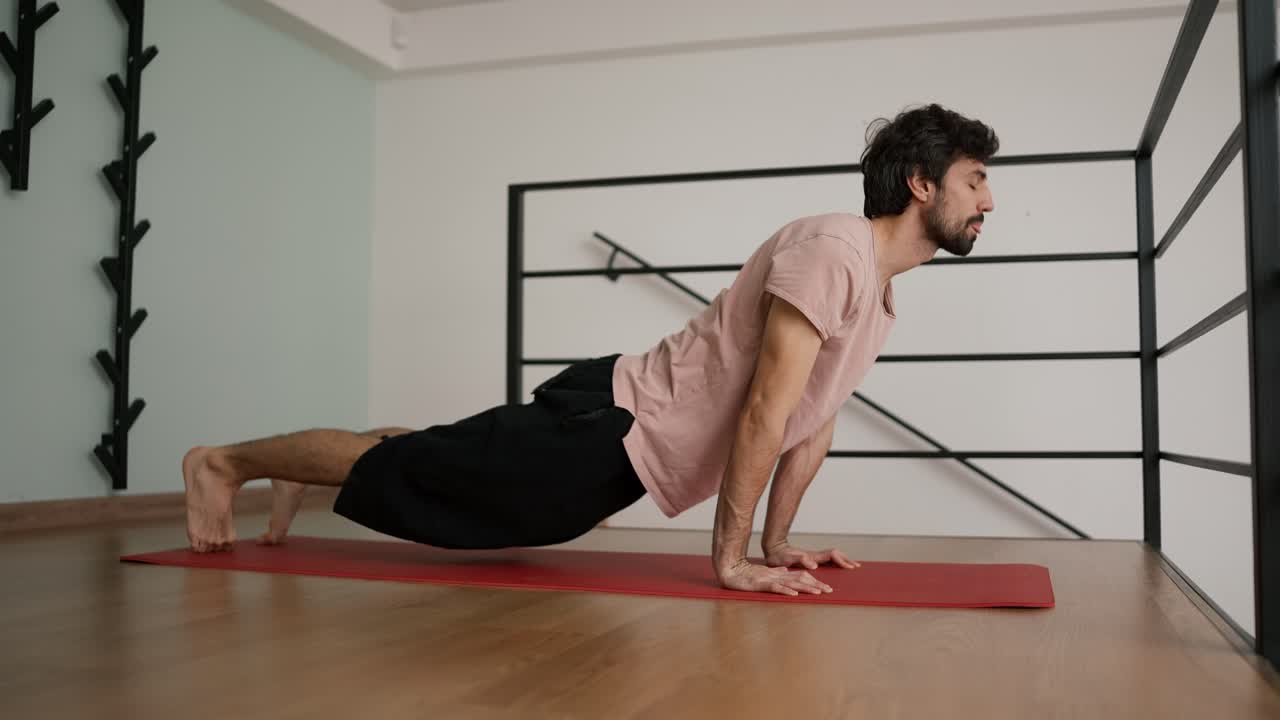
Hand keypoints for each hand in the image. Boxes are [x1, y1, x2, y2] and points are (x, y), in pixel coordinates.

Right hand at [717, 559, 832, 595]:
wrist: (728, 569)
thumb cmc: (744, 573)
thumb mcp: (763, 573)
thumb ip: (776, 573)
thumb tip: (787, 572)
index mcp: (778, 574)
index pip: (799, 576)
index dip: (813, 581)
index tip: (825, 587)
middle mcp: (776, 575)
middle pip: (799, 579)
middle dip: (815, 585)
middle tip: (829, 591)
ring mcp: (768, 579)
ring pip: (790, 583)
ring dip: (805, 588)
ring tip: (818, 592)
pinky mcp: (759, 584)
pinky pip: (774, 588)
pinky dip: (785, 591)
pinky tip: (794, 595)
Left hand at [763, 541, 860, 570]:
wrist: (773, 549)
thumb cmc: (780, 556)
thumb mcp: (789, 559)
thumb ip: (802, 560)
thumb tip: (814, 565)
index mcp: (813, 556)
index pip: (832, 556)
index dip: (842, 561)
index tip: (850, 567)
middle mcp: (815, 555)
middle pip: (836, 554)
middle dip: (846, 560)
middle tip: (857, 567)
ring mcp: (813, 557)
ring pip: (832, 556)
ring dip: (843, 560)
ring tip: (852, 566)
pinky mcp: (810, 559)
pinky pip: (827, 560)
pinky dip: (836, 561)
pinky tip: (837, 566)